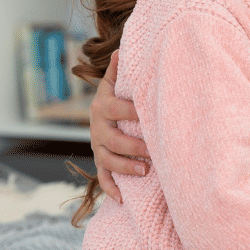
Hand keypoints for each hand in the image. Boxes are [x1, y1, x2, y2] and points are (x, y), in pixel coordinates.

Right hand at [89, 50, 149, 201]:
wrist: (101, 111)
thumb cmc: (117, 95)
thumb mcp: (115, 81)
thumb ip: (119, 70)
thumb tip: (118, 49)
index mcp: (102, 106)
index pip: (117, 109)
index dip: (133, 113)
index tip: (150, 117)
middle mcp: (97, 128)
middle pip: (112, 140)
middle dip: (132, 146)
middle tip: (153, 151)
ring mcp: (97, 146)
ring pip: (107, 161)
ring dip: (125, 168)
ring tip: (145, 172)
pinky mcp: (99, 161)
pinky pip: (102, 178)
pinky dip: (110, 189)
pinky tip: (122, 200)